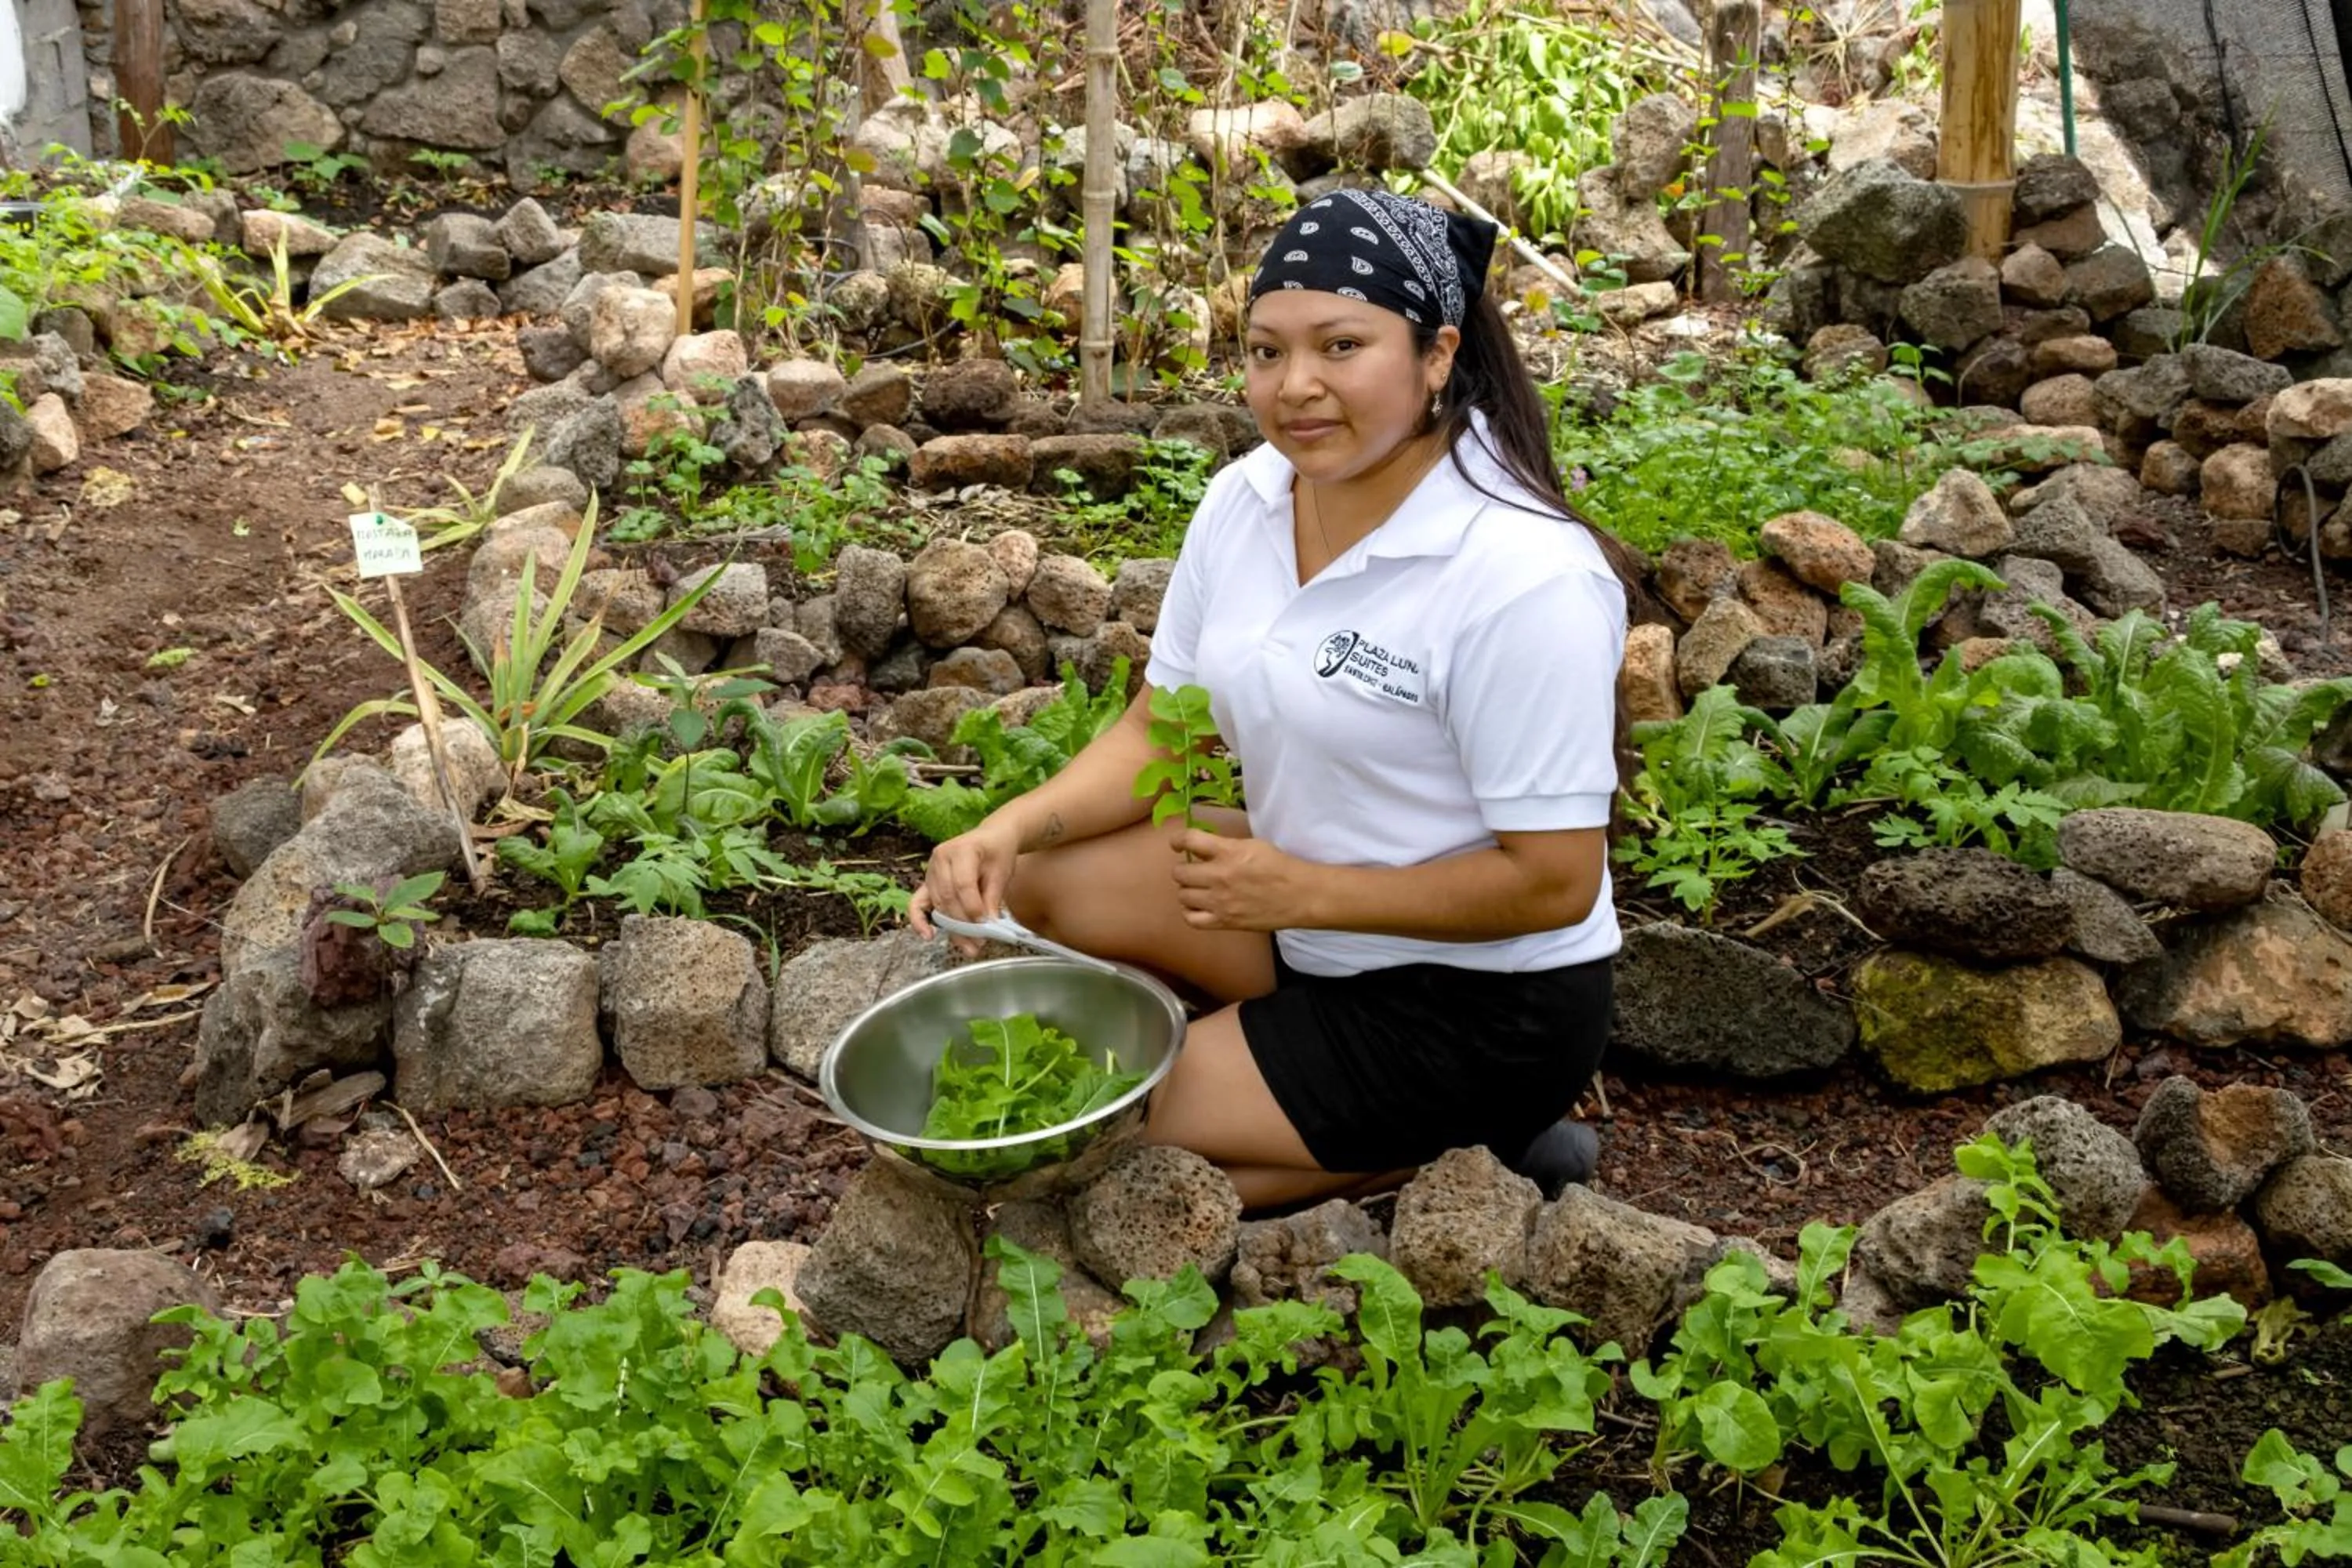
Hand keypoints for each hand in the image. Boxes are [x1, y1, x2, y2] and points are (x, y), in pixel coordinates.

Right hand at [909, 821, 1021, 956]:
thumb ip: (992, 898)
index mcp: (961, 849)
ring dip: (952, 928)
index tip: (986, 924)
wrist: (991, 838)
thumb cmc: (997, 852)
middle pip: (948, 897)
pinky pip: (917, 903)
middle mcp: (941, 858)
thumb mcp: (1002, 872)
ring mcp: (931, 869)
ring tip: (969, 945)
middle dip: (963, 923)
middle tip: (980, 942)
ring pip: (938, 905)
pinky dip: (920, 920)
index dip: (973, 907)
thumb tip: (987, 926)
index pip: (963, 884)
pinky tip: (928, 935)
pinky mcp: (927, 881)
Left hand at [1169, 829, 1313, 931]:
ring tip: (1197, 889)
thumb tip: (1203, 849)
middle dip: (1184, 869)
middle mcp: (1219, 877)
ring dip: (1187, 890)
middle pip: (1179, 873)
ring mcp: (1219, 902)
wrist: (1300, 896)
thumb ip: (1225, 846)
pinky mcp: (1224, 922)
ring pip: (1182, 895)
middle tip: (1194, 870)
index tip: (1178, 844)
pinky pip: (1191, 919)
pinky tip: (1198, 907)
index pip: (1190, 840)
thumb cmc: (1280, 866)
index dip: (1178, 840)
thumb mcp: (1253, 845)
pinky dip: (1190, 912)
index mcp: (1228, 852)